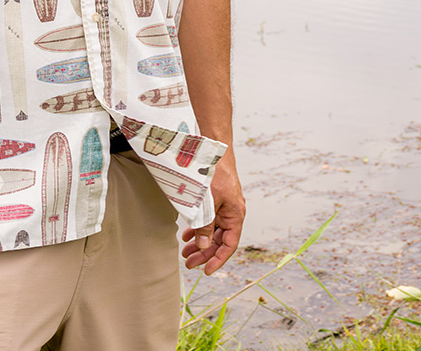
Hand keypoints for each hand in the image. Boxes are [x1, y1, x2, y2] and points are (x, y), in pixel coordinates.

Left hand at [180, 148, 243, 274]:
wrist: (211, 148)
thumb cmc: (213, 173)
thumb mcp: (207, 202)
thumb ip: (206, 225)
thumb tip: (204, 246)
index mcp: (235, 214)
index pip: (229, 245)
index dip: (218, 259)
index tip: (206, 271)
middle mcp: (231, 212)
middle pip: (220, 240)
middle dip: (205, 253)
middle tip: (189, 263)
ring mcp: (223, 206)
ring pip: (213, 231)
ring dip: (200, 242)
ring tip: (185, 252)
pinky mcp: (215, 200)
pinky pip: (208, 220)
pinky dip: (198, 229)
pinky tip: (187, 235)